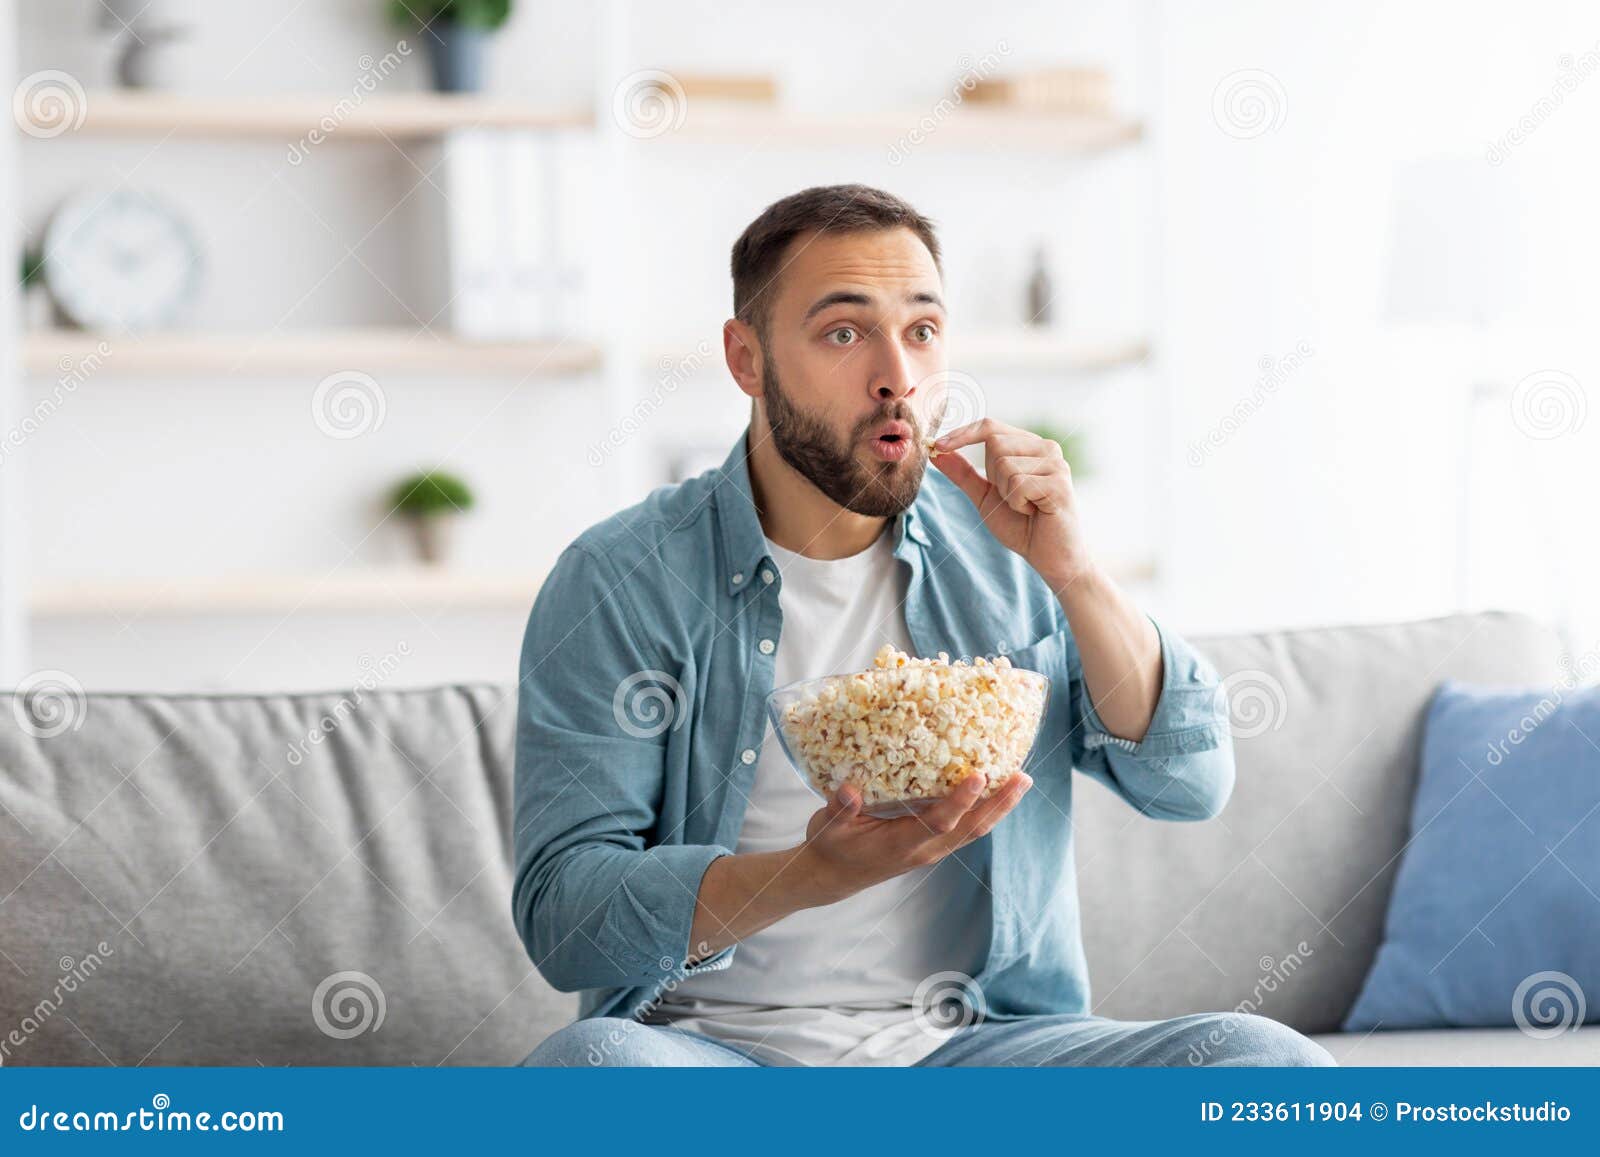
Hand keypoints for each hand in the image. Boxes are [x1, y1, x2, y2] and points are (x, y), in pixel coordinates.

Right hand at [797, 770, 1032, 904]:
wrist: (833, 876)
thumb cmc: (830, 846)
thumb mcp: (827, 826)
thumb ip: (839, 809)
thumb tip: (848, 791)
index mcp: (901, 844)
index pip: (939, 823)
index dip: (960, 801)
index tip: (978, 777)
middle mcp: (924, 850)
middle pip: (970, 829)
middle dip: (999, 804)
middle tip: (1023, 778)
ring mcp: (931, 850)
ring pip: (974, 830)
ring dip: (999, 807)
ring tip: (1021, 781)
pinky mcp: (932, 845)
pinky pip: (966, 828)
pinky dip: (985, 811)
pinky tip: (996, 791)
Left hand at [931, 418, 1092, 590]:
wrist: (1050, 556)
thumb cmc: (1021, 525)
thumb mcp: (985, 497)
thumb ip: (963, 474)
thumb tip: (936, 451)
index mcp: (1029, 446)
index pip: (990, 426)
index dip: (962, 434)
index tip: (937, 445)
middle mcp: (1046, 448)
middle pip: (994, 443)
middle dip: (993, 476)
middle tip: (1014, 498)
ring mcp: (1056, 463)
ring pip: (1005, 465)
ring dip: (1006, 494)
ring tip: (1027, 506)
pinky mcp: (1059, 482)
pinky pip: (1018, 484)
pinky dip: (1018, 504)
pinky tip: (1035, 512)